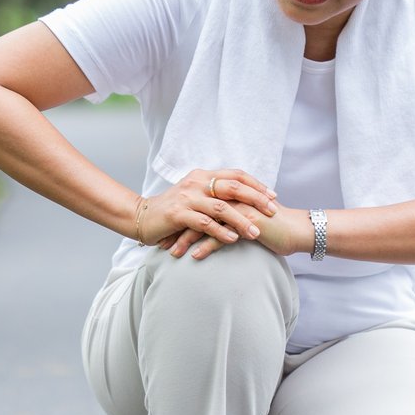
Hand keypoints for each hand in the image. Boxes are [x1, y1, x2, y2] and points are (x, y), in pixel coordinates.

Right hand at [138, 169, 277, 251]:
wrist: (142, 216)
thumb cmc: (173, 209)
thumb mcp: (195, 195)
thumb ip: (215, 193)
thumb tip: (244, 198)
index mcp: (203, 175)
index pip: (236, 175)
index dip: (256, 184)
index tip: (273, 196)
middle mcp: (196, 182)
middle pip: (233, 187)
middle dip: (256, 199)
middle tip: (272, 212)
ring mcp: (187, 198)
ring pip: (221, 208)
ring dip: (241, 221)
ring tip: (256, 233)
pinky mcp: (178, 214)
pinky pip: (205, 224)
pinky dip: (221, 232)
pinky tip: (233, 240)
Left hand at [180, 202, 311, 260]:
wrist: (298, 230)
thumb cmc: (274, 226)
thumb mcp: (248, 216)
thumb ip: (232, 213)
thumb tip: (214, 221)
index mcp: (231, 193)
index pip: (199, 203)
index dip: (182, 217)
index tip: (167, 230)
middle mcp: (232, 198)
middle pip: (196, 211)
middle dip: (177, 228)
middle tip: (162, 242)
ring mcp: (239, 209)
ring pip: (204, 223)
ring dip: (187, 239)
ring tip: (173, 253)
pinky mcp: (247, 223)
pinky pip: (221, 235)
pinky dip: (205, 246)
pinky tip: (194, 257)